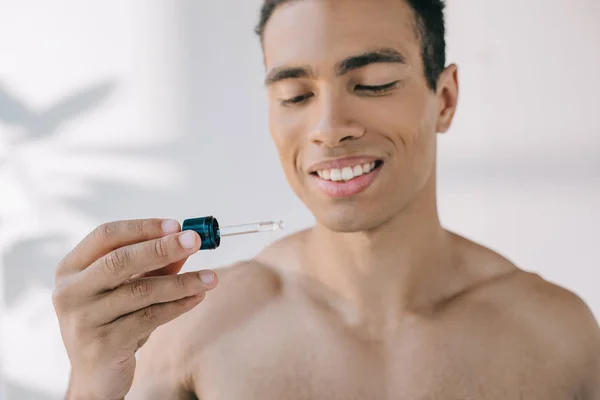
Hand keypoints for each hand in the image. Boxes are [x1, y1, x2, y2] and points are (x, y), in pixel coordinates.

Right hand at [52, 219, 216, 399]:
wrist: (96, 376)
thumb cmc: (113, 322)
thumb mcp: (129, 288)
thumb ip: (155, 265)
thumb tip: (187, 241)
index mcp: (70, 269)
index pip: (105, 236)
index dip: (142, 227)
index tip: (176, 225)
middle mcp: (70, 292)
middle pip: (119, 260)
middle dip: (162, 248)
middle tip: (196, 241)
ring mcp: (83, 320)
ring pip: (140, 291)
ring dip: (180, 281)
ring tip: (210, 277)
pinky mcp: (102, 345)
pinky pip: (149, 318)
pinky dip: (178, 306)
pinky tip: (197, 298)